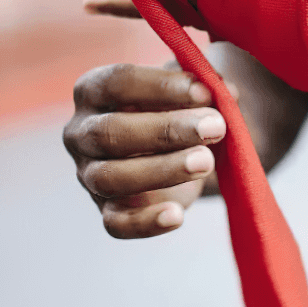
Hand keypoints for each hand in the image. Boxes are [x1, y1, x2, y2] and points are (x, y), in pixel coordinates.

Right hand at [61, 62, 231, 237]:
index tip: (205, 92)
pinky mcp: (108, 210)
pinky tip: (177, 216)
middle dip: (166, 129)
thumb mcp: (190, 90)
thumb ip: (205, 85)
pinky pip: (116, 224)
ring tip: (207, 161)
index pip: (117, 82)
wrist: (181, 151)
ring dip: (163, 169)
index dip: (161, 86)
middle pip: (111, 131)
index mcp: (93, 90)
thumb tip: (226, 92)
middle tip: (215, 127)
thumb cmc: (179, 108)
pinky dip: (146, 223)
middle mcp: (81, 132)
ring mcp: (89, 175)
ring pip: (112, 177)